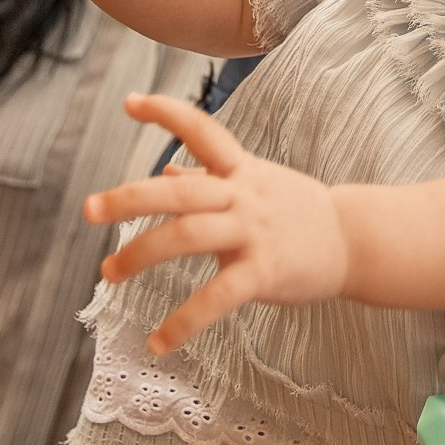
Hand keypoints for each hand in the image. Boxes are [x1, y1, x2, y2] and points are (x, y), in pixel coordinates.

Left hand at [83, 94, 347, 353]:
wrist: (356, 241)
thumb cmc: (300, 213)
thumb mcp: (258, 185)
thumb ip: (212, 180)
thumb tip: (168, 170)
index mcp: (242, 171)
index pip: (203, 130)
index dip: (167, 113)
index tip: (129, 102)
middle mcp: (244, 195)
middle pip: (179, 190)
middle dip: (129, 198)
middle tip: (88, 209)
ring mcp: (254, 232)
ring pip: (187, 236)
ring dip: (141, 255)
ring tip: (108, 274)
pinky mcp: (265, 271)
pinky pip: (217, 297)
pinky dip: (184, 321)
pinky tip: (157, 341)